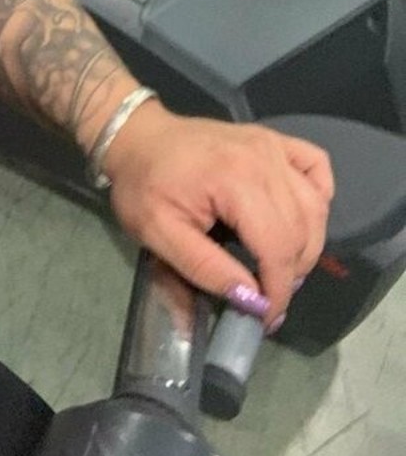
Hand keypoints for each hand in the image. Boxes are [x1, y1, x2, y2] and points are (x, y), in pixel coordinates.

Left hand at [101, 103, 333, 328]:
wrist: (137, 137)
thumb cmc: (142, 185)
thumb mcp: (158, 233)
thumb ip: (206, 269)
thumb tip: (252, 301)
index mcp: (234, 181)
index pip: (277, 248)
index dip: (278, 291)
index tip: (265, 318)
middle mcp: (263, 159)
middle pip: (301, 231)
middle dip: (291, 274)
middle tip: (265, 295)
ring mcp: (272, 146)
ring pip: (315, 206)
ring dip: (306, 245)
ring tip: (278, 267)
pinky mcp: (274, 140)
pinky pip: (317, 168)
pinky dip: (318, 198)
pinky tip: (298, 220)